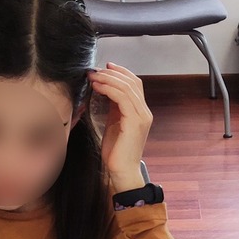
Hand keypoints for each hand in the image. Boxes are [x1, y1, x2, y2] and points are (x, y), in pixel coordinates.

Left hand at [87, 61, 152, 192]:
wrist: (122, 171)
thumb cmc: (116, 151)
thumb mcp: (114, 123)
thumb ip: (114, 106)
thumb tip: (105, 89)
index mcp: (141, 111)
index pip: (135, 83)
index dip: (120, 72)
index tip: (104, 67)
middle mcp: (144, 112)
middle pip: (132, 82)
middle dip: (112, 73)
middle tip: (94, 71)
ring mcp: (142, 117)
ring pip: (127, 87)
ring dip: (108, 79)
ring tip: (93, 77)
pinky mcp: (135, 122)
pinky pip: (123, 98)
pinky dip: (109, 89)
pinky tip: (98, 87)